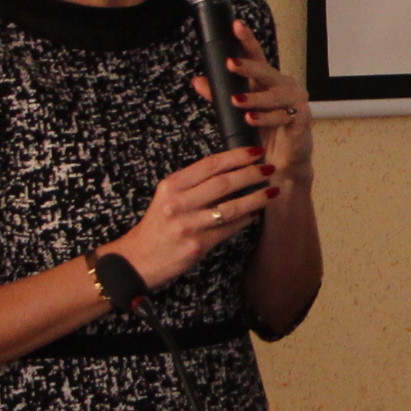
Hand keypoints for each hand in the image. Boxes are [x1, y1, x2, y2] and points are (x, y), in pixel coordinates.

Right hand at [110, 144, 278, 290]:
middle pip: (224, 183)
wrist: (139, 259)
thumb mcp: (168, 197)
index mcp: (171, 186)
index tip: (255, 152)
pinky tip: (255, 214)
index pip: (210, 165)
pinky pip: (229, 229)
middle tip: (270, 169)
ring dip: (256, 198)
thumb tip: (233, 170)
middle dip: (252, 174)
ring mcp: (189, 225)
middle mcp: (178, 203)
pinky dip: (245, 220)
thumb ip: (194, 184)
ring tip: (272, 191)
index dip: (236, 156)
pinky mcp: (198, 245)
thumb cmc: (158, 224)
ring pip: (231, 207)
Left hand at [195, 22, 314, 191]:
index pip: (256, 56)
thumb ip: (219, 95)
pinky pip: (283, 115)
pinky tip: (251, 119)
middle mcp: (284, 86)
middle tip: (230, 64)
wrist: (282, 163)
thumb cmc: (263, 134)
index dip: (247, 40)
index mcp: (268, 80)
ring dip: (254, 98)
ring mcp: (295, 101)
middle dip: (248, 67)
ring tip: (236, 101)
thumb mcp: (238, 112)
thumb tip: (198, 80)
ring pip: (275, 94)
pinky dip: (266, 118)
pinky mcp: (301, 119)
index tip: (236, 26)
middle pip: (266, 71)